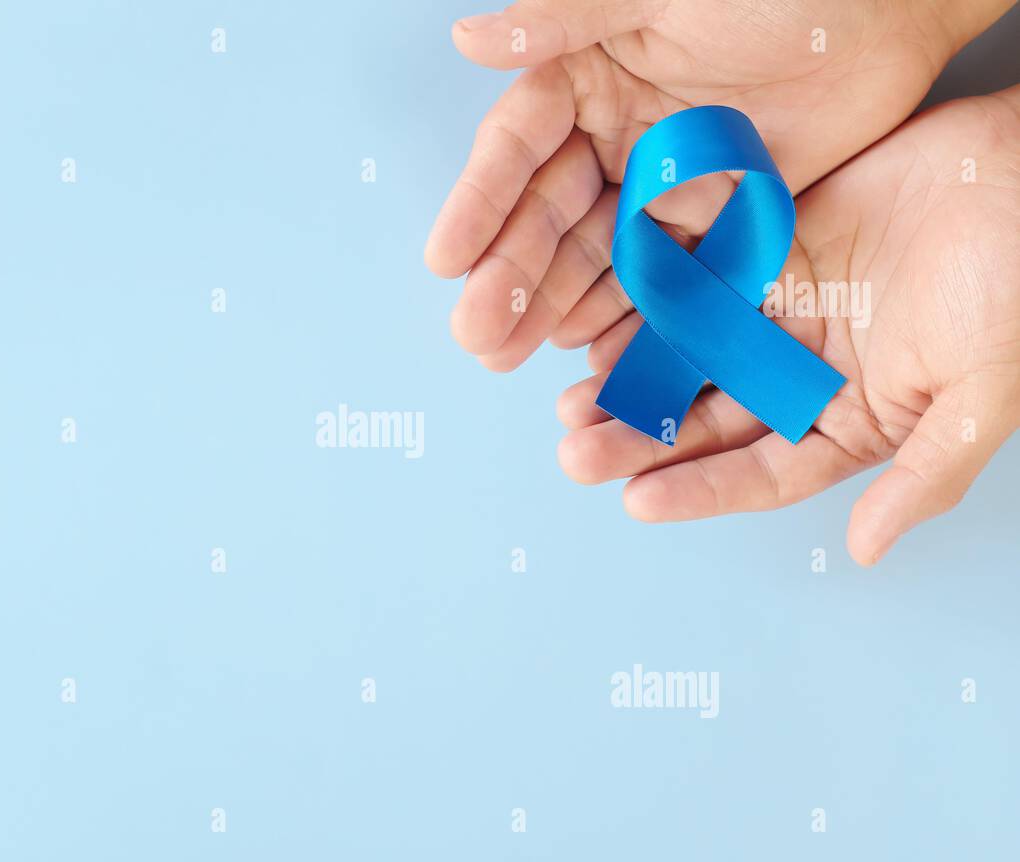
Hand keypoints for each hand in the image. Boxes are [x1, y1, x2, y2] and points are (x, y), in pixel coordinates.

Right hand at [425, 0, 1010, 371]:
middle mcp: (612, 136)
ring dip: (550, 307)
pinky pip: (660, 277)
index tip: (445, 260)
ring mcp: (659, 186)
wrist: (888, 11)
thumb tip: (467, 40)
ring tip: (508, 355)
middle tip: (477, 333)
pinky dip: (626, 316)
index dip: (478, 205)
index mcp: (586, 77)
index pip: (516, 149)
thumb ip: (560, 19)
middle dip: (508, 276)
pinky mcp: (710, 222)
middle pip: (547, 217)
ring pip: (593, 258)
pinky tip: (586, 350)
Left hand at [556, 89, 1019, 563]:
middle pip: (710, 419)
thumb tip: (865, 550)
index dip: (699, 490)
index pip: (763, 471)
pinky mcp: (769, 252)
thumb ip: (922, 476)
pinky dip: (653, 306)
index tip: (635, 502)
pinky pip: (698, 285)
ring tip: (571, 403)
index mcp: (854, 419)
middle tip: (576, 454)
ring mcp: (785, 313)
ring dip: (634, 380)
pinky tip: (603, 326)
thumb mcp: (982, 396)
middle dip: (643, 439)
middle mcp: (810, 374)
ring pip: (692, 357)